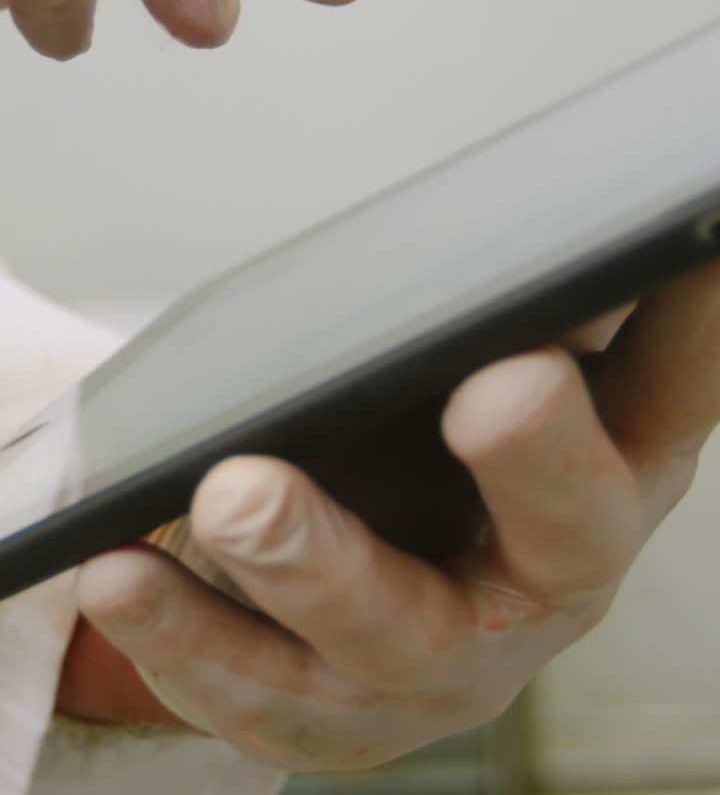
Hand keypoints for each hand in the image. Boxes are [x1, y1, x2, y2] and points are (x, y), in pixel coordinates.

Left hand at [58, 266, 719, 771]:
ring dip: (307, 568)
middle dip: (535, 457)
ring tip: (232, 499)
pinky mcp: (352, 715)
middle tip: (500, 386)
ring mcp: (458, 663)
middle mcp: (556, 573)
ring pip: (393, 636)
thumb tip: (567, 247)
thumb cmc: (449, 442)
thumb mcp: (511, 363)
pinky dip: (190, 639)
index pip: (679, 385)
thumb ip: (533, 307)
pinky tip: (123, 576)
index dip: (693, 330)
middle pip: (568, 529)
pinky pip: (269, 698)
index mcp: (618, 459)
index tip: (665, 269)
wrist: (387, 574)